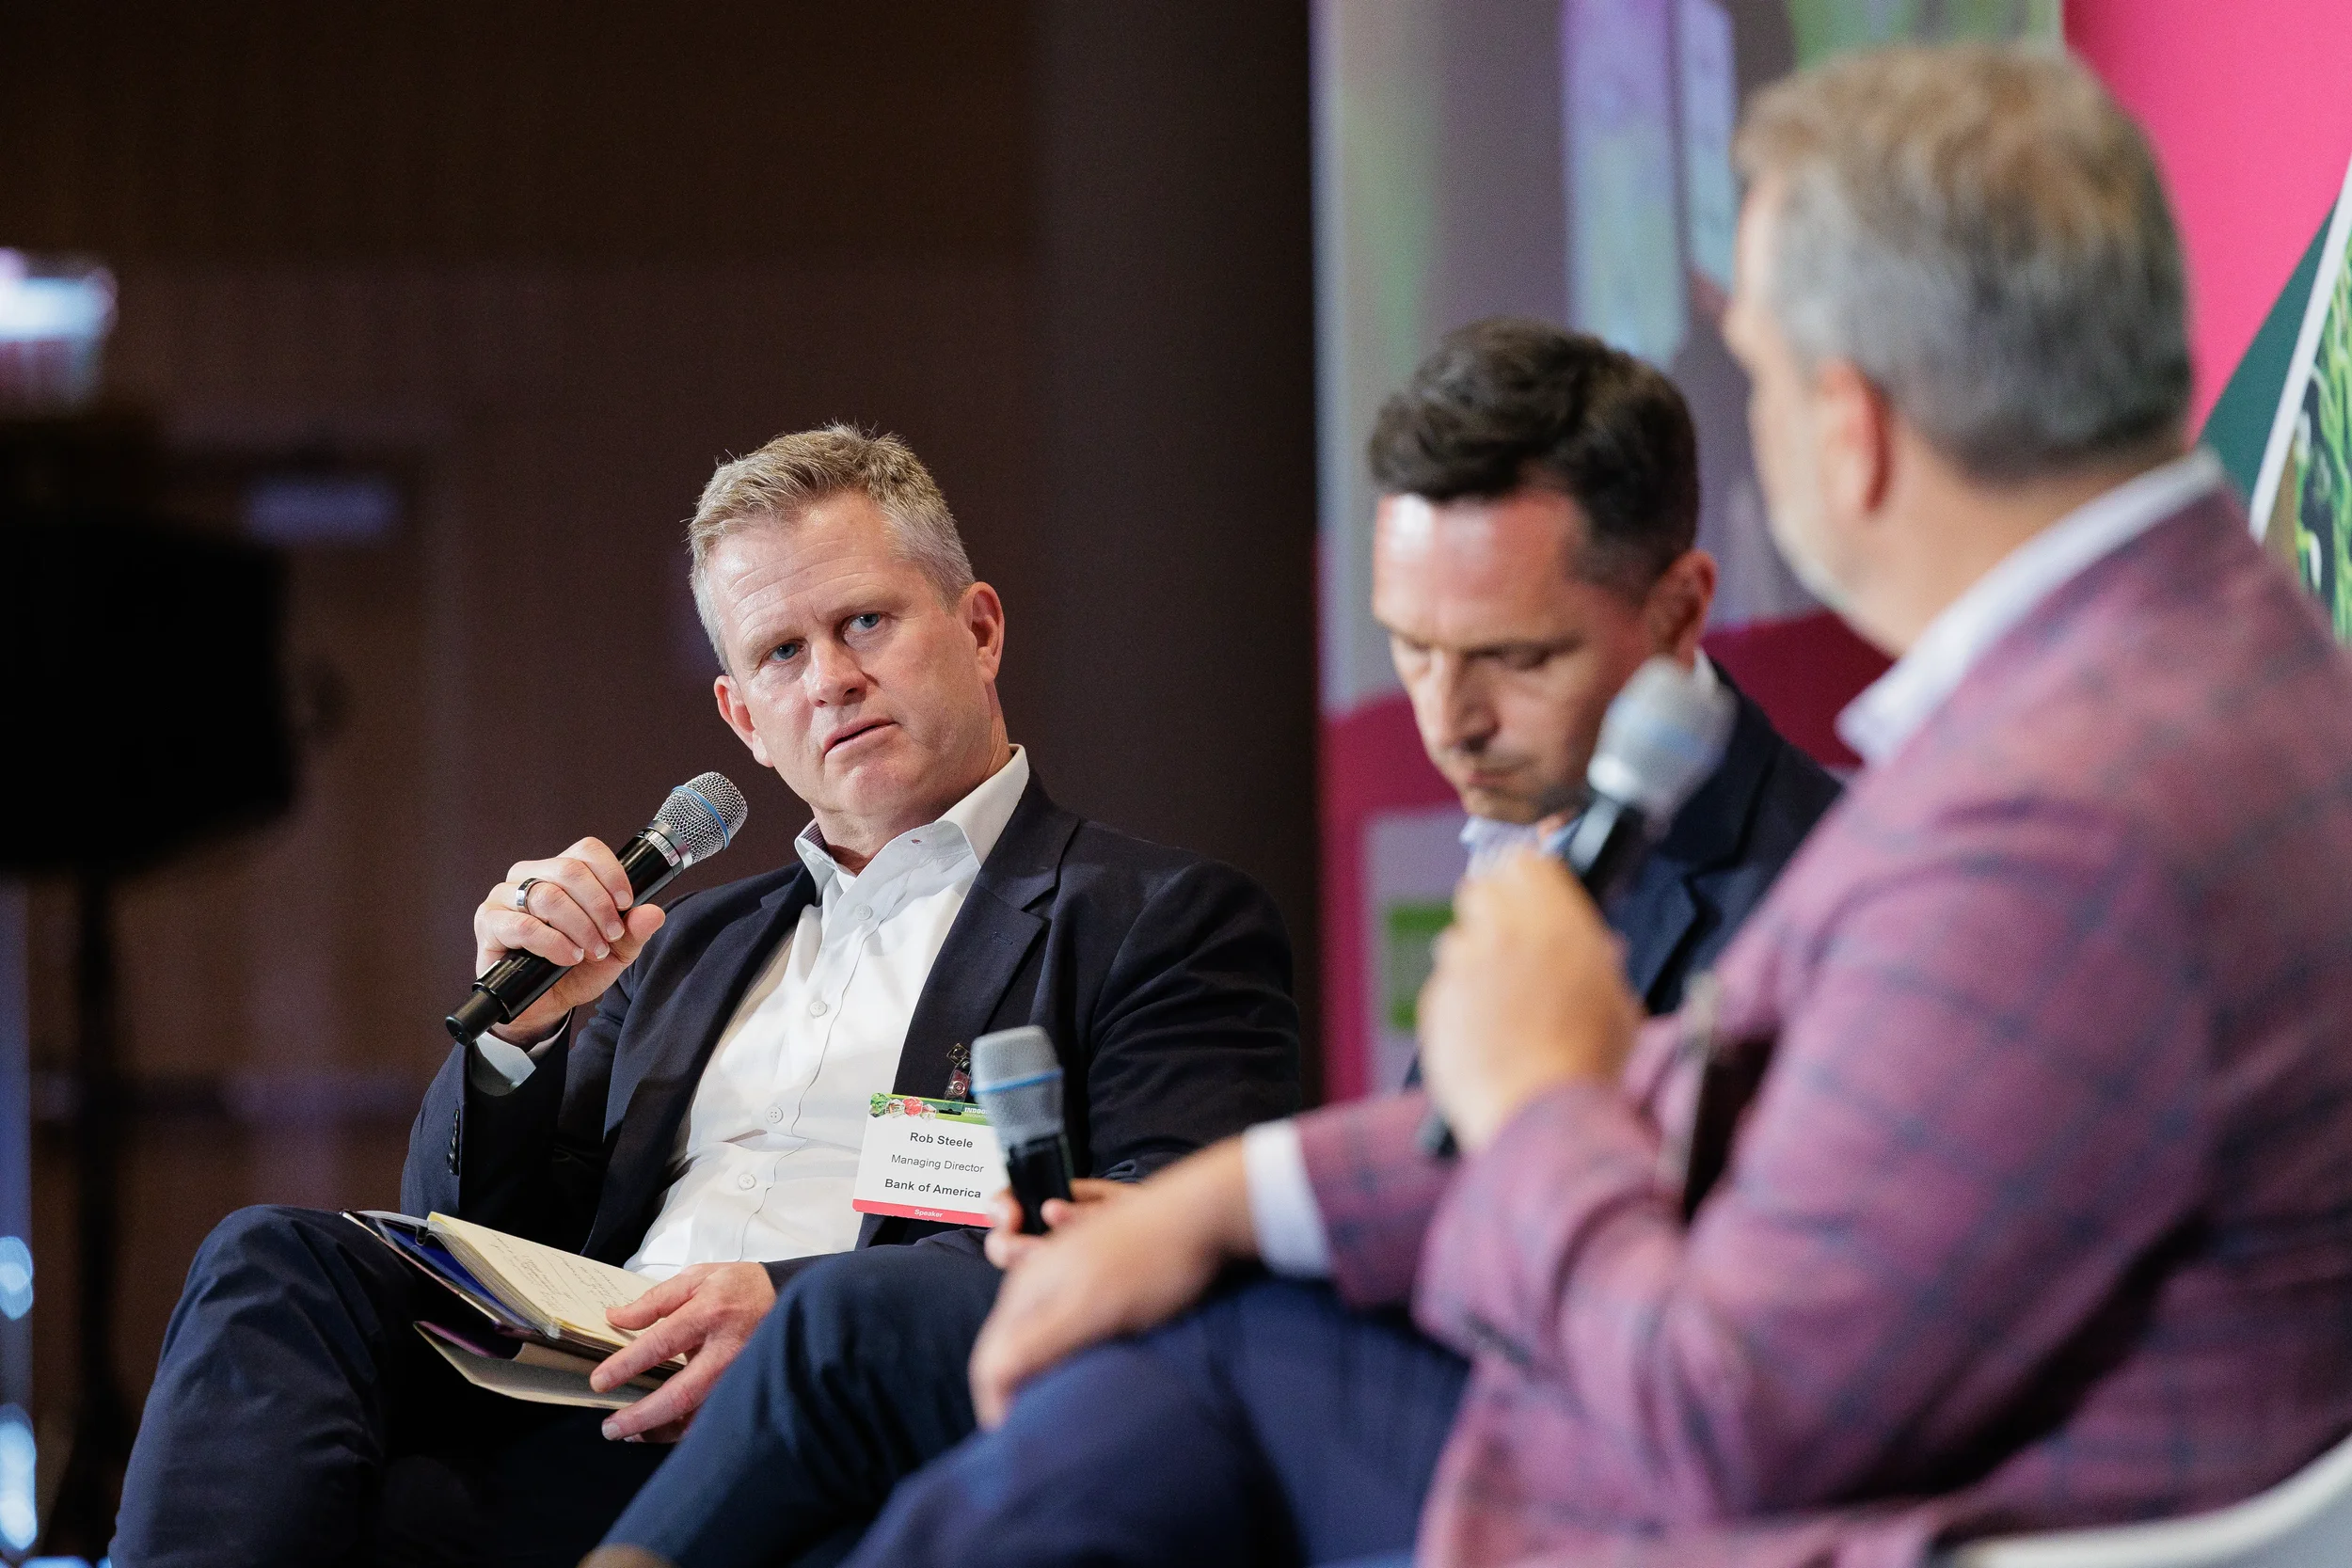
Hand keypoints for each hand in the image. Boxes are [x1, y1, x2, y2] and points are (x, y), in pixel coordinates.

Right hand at [473, 837, 666, 1042]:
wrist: (542, 1005)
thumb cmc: (575, 969)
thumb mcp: (615, 952)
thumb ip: (634, 931)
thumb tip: (654, 912)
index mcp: (561, 871)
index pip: (587, 850)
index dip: (612, 874)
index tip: (626, 904)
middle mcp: (531, 875)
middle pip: (570, 871)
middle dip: (599, 907)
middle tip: (611, 936)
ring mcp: (504, 896)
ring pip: (548, 896)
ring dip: (579, 926)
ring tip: (592, 951)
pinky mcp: (488, 922)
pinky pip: (523, 925)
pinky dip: (553, 943)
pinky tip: (568, 957)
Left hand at [590, 1261, 774, 1440]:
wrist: (791, 1301)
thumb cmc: (738, 1288)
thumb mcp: (697, 1278)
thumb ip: (655, 1300)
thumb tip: (616, 1317)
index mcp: (710, 1313)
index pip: (662, 1343)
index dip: (628, 1364)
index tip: (600, 1380)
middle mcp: (727, 1350)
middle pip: (681, 1394)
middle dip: (642, 1416)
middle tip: (610, 1427)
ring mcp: (740, 1377)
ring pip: (698, 1417)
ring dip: (660, 1431)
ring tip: (629, 1434)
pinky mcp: (747, 1392)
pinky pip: (713, 1420)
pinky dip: (684, 1432)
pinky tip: (659, 1431)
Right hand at [968, 1141, 1254, 1428]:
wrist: (1207, 1209)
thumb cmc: (1154, 1262)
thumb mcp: (1091, 1310)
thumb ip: (1035, 1344)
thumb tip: (990, 1386)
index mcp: (1029, 1286)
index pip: (991, 1353)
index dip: (997, 1399)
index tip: (1015, 1433)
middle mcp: (1040, 1271)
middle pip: (1010, 1338)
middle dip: (1012, 1378)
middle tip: (1037, 1414)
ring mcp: (1069, 1263)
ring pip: (1037, 1323)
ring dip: (1037, 1358)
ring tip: (1057, 1388)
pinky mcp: (1098, 1263)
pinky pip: (1066, 1309)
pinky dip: (1066, 1336)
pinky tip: (1086, 1347)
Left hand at [1417, 849, 1639, 1152]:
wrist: (1539, 1117)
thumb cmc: (1587, 1067)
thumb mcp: (1618, 1004)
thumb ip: (1599, 966)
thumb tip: (1596, 954)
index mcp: (1556, 924)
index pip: (1525, 863)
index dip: (1529, 878)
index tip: (1532, 891)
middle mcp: (1502, 935)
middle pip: (1480, 889)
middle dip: (1495, 908)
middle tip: (1513, 938)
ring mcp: (1462, 968)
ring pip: (1457, 938)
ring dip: (1475, 957)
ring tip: (1502, 997)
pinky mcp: (1435, 1003)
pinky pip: (1444, 987)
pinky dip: (1460, 1001)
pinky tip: (1485, 1032)